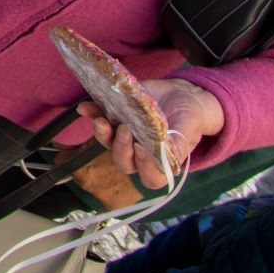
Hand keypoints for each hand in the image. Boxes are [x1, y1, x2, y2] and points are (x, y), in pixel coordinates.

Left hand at [78, 77, 223, 189]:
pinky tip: (85, 107)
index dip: (145, 168)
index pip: (150, 177)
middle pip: (124, 163)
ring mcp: (125, 137)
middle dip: (121, 149)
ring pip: (108, 144)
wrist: (180, 95)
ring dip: (102, 134)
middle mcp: (139, 154)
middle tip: (125, 130)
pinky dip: (91, 113)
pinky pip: (99, 119)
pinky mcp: (115, 119)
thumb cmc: (188, 118)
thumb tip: (169, 156)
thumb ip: (179, 143)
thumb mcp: (189, 129)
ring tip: (101, 121)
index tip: (142, 148)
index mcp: (160, 164)